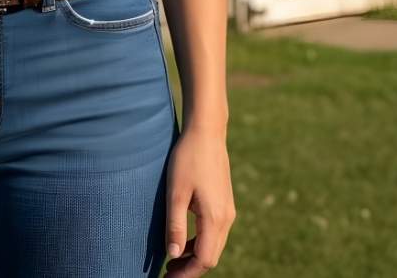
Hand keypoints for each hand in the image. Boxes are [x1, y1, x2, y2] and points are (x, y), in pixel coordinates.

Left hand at [164, 124, 235, 273]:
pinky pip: (215, 232)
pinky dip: (201, 242)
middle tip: (167, 272)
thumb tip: (173, 256)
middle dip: (190, 269)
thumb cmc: (187, 159)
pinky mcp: (225, 203)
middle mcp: (226, 218)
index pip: (204, 260)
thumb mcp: (175, 192)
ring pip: (214, 245)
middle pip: (211, 256)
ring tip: (172, 259)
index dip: (186, 273)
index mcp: (215, 218)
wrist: (207, 132)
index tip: (167, 277)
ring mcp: (228, 211)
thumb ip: (175, 225)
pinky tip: (184, 239)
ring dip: (195, 256)